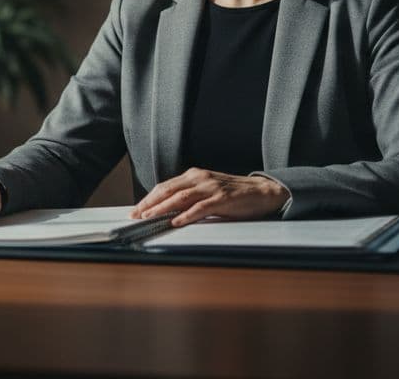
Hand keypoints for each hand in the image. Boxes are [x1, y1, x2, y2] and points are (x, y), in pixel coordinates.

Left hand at [131, 168, 289, 226]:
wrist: (263, 192)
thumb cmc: (234, 195)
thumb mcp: (208, 192)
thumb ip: (190, 198)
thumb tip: (166, 213)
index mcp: (194, 176)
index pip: (165, 186)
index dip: (148, 198)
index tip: (135, 210)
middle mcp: (200, 178)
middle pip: (168, 189)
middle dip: (149, 203)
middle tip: (136, 215)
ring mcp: (211, 187)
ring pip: (180, 197)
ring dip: (162, 208)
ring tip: (149, 217)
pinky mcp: (223, 198)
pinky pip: (201, 207)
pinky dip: (187, 215)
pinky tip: (176, 221)